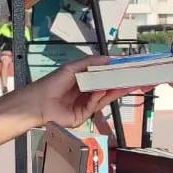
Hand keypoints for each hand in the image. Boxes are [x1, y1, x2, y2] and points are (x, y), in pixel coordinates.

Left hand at [21, 57, 138, 128]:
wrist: (37, 103)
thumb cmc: (50, 84)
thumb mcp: (72, 68)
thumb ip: (90, 63)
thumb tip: (108, 58)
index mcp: (84, 81)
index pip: (104, 76)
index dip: (116, 72)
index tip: (128, 67)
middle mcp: (87, 93)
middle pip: (108, 87)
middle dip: (122, 82)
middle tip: (135, 76)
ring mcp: (86, 105)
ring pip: (105, 96)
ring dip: (116, 89)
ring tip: (127, 82)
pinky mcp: (84, 115)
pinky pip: (95, 104)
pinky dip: (99, 96)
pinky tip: (101, 90)